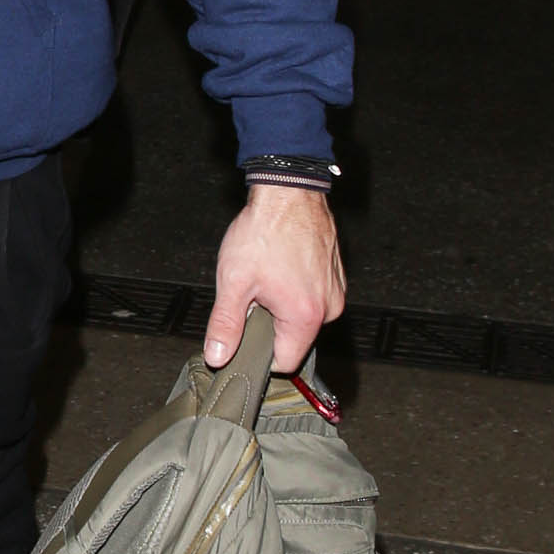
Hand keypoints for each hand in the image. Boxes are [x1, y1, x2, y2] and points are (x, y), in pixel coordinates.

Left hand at [204, 185, 344, 374]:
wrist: (288, 192)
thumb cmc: (265, 230)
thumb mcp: (234, 282)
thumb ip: (225, 325)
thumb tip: (218, 355)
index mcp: (305, 316)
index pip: (286, 362)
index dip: (260, 355)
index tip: (245, 339)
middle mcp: (329, 307)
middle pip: (294, 338)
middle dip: (269, 324)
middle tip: (253, 295)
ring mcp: (336, 290)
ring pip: (303, 316)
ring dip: (282, 305)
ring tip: (267, 276)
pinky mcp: (336, 276)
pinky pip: (313, 296)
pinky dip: (296, 289)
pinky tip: (281, 267)